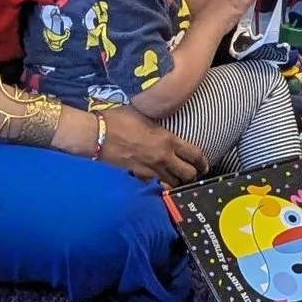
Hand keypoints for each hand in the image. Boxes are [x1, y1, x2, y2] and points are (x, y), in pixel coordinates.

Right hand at [73, 107, 205, 181]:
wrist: (97, 135)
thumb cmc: (119, 119)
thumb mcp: (145, 115)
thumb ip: (158, 123)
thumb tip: (163, 118)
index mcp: (168, 140)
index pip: (194, 154)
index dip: (203, 162)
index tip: (205, 166)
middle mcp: (162, 158)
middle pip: (188, 173)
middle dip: (192, 174)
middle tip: (192, 174)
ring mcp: (150, 170)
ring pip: (172, 183)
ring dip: (176, 182)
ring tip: (176, 180)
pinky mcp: (136, 177)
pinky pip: (153, 185)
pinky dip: (157, 185)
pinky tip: (156, 183)